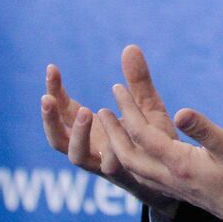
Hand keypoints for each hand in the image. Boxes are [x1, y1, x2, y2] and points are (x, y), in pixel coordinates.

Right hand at [40, 46, 179, 218]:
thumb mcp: (146, 104)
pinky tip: (115, 140)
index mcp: (91, 130)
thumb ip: (138, 80)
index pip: (62, 110)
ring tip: (87, 111)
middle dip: (50, 119)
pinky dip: (110, 154)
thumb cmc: (153, 137)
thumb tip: (130, 46)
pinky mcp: (123, 175)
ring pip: (77, 157)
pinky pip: (111, 169)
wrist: (174, 171)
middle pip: (57, 138)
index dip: (54, 91)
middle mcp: (92, 148)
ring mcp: (103, 164)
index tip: (52, 68)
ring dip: (77, 136)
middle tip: (48, 98)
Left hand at [95, 45, 222, 221]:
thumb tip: (180, 112)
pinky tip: (136, 152)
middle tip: (102, 109)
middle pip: (128, 155)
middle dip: (112, 131)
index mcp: (179, 164)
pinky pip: (143, 175)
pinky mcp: (178, 190)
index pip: (142, 135)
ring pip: (133, 168)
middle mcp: (169, 178)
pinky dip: (131, 159)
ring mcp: (172, 187)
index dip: (127, 110)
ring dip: (118, 146)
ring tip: (112, 127)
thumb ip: (203, 129)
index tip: (117, 89)